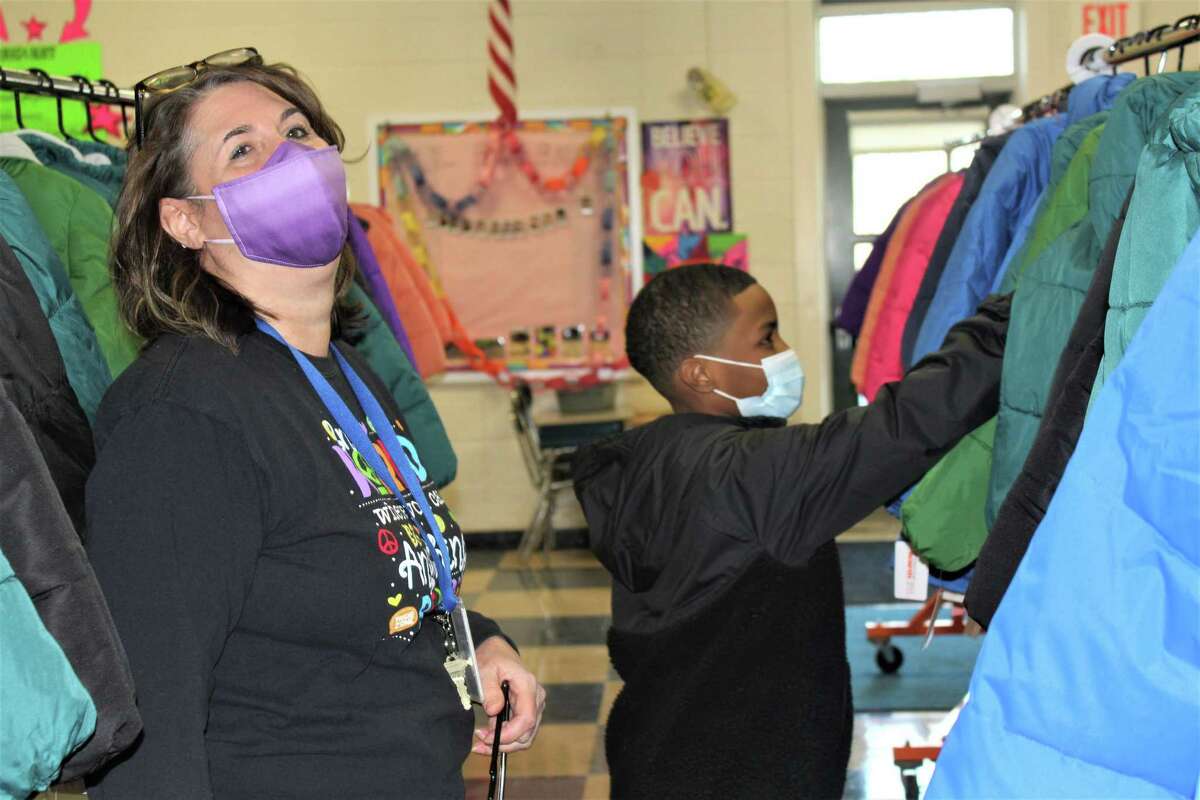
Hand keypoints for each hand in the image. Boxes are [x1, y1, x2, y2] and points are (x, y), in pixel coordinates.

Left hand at [471, 636, 545, 754]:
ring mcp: (534, 706)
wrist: (497, 652)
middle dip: (504, 743)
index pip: (526, 719)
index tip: (489, 739)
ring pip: (524, 737)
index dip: (509, 735)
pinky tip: (488, 737)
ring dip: (504, 745)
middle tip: (480, 741)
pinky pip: (520, 732)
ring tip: (481, 741)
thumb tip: (494, 711)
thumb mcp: (485, 670)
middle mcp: (536, 697)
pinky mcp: (527, 711)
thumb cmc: (491, 659)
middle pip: (527, 733)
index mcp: (527, 686)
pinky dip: (505, 739)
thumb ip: (489, 690)